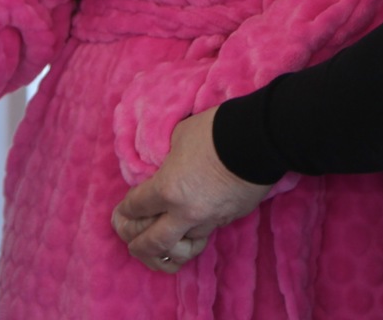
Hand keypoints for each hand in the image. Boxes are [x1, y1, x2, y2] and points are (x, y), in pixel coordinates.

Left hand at [112, 109, 271, 272]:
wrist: (260, 138)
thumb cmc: (215, 130)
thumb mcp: (179, 136)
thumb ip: (168, 158)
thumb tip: (166, 166)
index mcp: (167, 189)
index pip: (135, 209)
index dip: (124, 211)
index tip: (122, 211)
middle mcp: (185, 213)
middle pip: (152, 243)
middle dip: (136, 244)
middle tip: (131, 242)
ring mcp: (209, 220)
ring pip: (182, 249)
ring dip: (167, 251)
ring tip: (160, 250)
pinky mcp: (229, 220)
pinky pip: (205, 236)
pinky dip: (192, 239)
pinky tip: (188, 237)